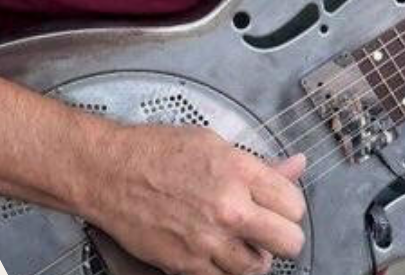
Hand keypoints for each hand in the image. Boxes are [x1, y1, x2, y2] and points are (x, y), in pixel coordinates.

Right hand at [76, 123, 306, 274]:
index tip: (279, 207)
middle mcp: (228, 208)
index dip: (289, 207)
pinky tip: (217, 254)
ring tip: (240, 243)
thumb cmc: (154, 152)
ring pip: (259, 268)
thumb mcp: (213, 143)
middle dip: (282, 237)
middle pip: (289, 242)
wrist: (109, 172)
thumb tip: (295, 166)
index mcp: (238, 172)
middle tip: (268, 230)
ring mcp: (208, 240)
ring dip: (254, 258)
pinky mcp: (186, 264)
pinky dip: (225, 271)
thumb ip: (258, 164)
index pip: (294, 203)